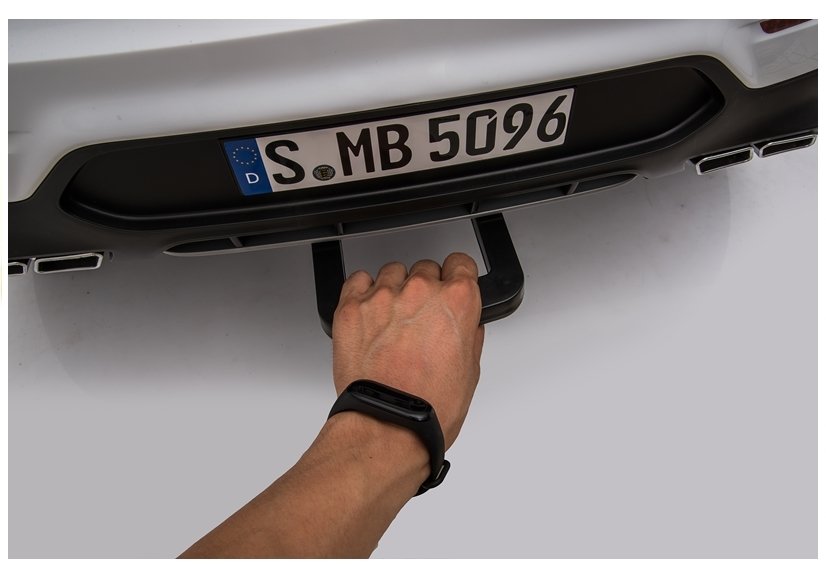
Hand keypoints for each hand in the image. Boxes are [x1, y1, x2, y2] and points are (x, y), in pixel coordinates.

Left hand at [332, 252, 484, 448]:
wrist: (387, 425)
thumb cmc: (428, 407)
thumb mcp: (470, 371)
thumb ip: (469, 335)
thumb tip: (465, 325)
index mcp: (456, 301)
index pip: (460, 263)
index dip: (457, 276)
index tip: (452, 284)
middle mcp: (420, 291)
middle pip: (426, 269)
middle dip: (426, 290)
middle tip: (421, 320)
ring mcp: (383, 296)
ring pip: (392, 272)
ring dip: (395, 291)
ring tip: (393, 323)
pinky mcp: (352, 307)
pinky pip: (358, 280)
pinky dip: (364, 292)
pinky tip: (370, 314)